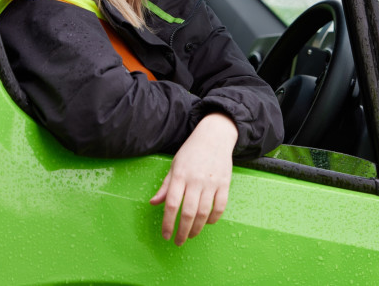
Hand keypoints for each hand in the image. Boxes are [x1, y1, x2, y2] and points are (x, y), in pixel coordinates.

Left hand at [149, 112, 237, 245]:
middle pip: (188, 213)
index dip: (168, 223)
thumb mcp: (175, 165)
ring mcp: (211, 182)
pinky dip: (214, 218)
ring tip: (190, 235)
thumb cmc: (192, 151)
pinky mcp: (224, 183)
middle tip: (178, 241)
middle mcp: (195, 180)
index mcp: (180, 176)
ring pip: (204, 212)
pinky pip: (220, 206)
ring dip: (196, 228)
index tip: (165, 235)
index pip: (172, 204)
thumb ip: (166, 186)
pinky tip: (208, 223)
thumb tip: (154, 203)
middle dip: (182, 231)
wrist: (215, 136)